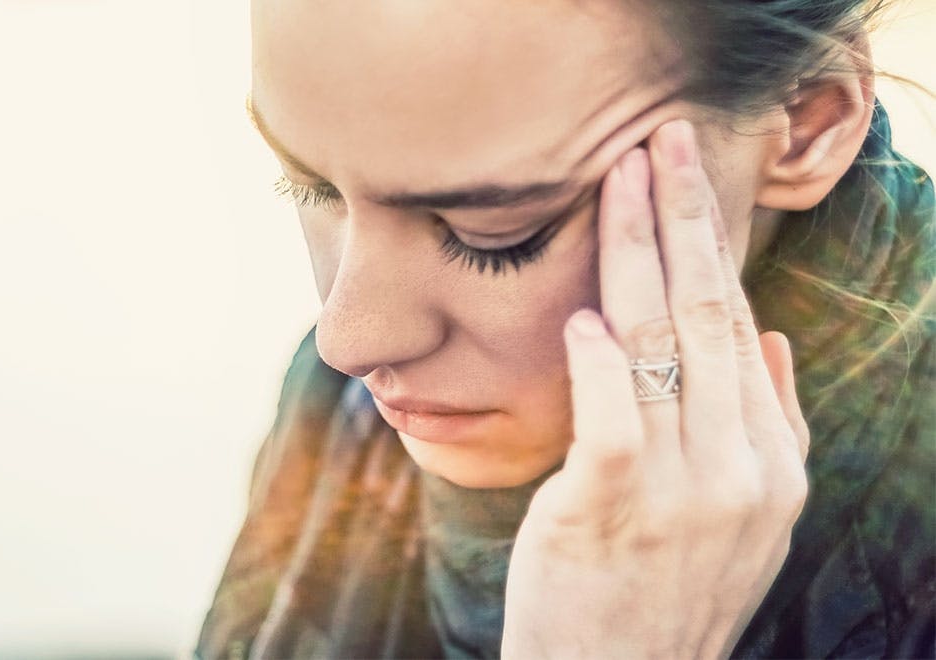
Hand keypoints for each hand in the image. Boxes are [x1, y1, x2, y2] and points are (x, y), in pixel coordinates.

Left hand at [501, 119, 809, 659]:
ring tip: (619, 182)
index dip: (710, 244)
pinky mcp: (610, 510)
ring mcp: (679, 491)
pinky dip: (600, 360)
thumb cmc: (664, 591)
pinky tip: (585, 315)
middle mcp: (739, 470)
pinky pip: (612, 415)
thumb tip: (768, 336)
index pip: (735, 326)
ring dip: (636, 252)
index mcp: (773, 465)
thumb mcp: (746, 518)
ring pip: (661, 344)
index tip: (683, 180)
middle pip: (706, 315)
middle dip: (683, 217)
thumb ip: (768, 427)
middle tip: (661, 142)